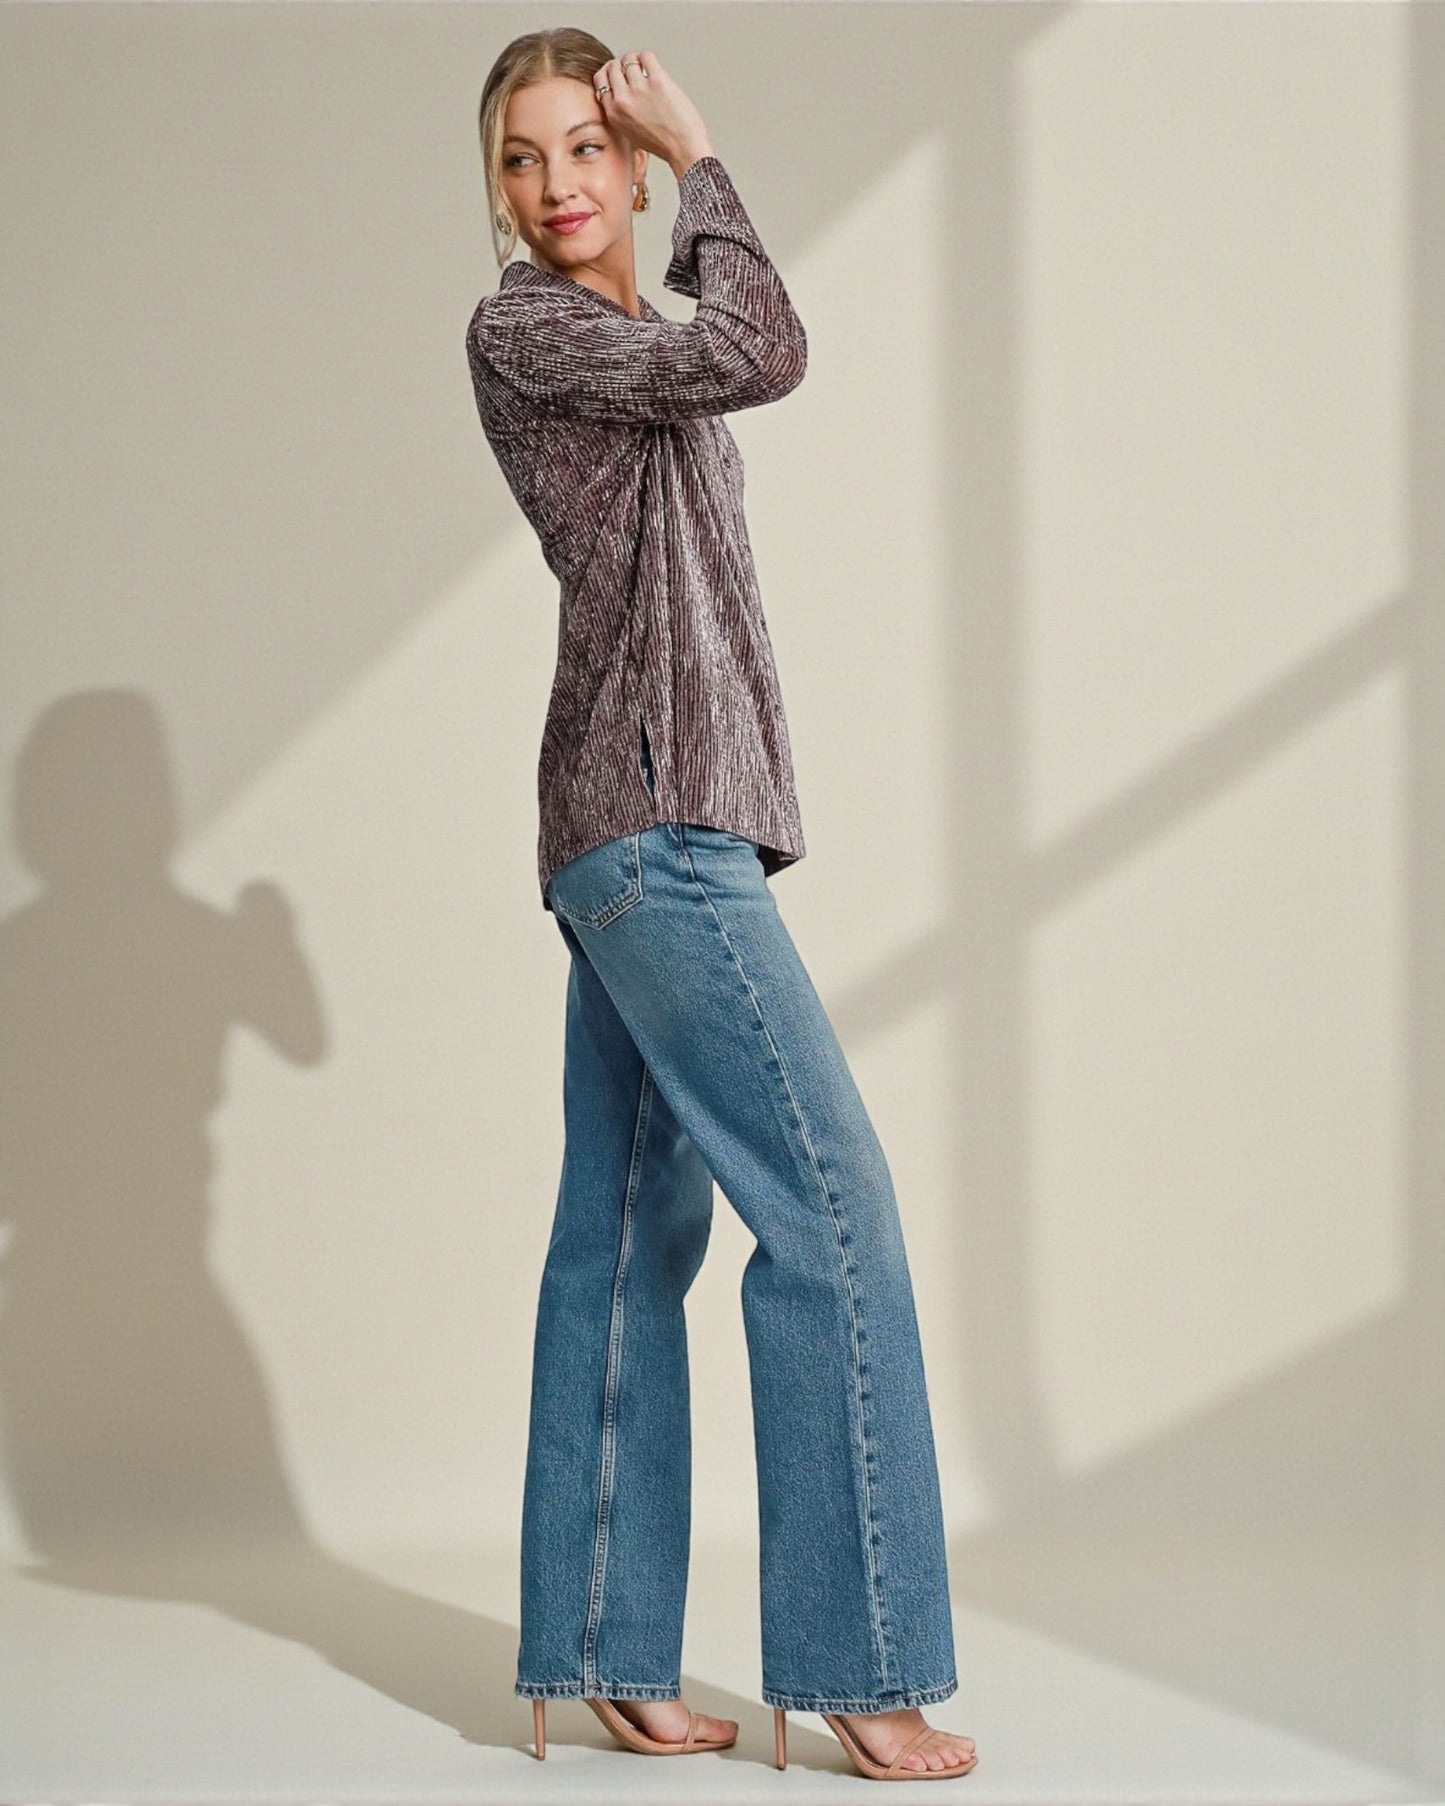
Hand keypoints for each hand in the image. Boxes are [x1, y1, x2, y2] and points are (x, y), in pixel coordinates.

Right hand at [591, 51, 711, 175]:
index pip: (600, 80)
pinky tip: (652, 66)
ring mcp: (639, 89)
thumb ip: (620, 112)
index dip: (610, 73)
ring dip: (636, 60)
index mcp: (614, 114)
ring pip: (629, 59)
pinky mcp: (657, 81)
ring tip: (644, 68)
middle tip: (632, 68)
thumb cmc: (662, 143)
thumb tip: (618, 88)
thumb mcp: (630, 132)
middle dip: (621, 64)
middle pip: (612, 66)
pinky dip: (647, 57)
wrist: (683, 148)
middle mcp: (623, 101)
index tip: (619, 73)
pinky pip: (646, 55)